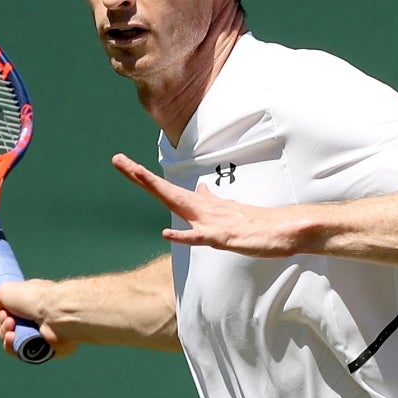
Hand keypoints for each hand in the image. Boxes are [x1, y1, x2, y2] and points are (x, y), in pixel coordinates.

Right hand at [0, 279, 76, 357]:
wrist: (56, 312)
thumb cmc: (33, 297)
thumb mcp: (3, 292)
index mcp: (27, 304)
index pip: (6, 314)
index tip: (2, 312)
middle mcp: (32, 319)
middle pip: (5, 329)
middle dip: (1, 325)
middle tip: (9, 318)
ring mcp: (37, 335)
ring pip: (10, 343)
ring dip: (5, 335)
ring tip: (12, 327)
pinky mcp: (42, 351)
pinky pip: (20, 354)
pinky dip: (12, 347)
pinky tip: (13, 338)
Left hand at [112, 154, 309, 256]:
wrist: (281, 230)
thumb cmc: (253, 223)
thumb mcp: (226, 211)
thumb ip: (211, 201)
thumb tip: (200, 188)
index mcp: (200, 204)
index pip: (166, 189)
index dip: (144, 178)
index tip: (122, 164)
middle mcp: (202, 208)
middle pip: (165, 190)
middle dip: (140, 176)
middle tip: (117, 160)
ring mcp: (211, 222)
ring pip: (179, 205)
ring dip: (158, 190)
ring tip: (137, 176)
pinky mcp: (222, 238)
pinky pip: (199, 237)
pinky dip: (183, 234)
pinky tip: (166, 232)